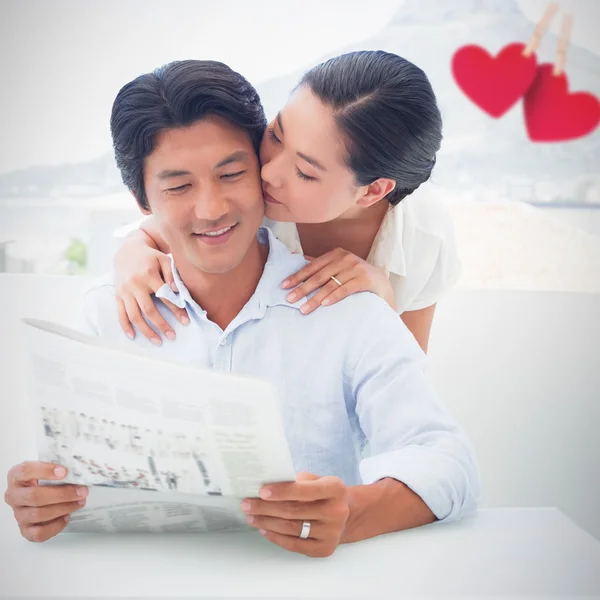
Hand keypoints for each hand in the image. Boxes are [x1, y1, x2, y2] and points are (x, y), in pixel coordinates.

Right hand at [4, 461, 88, 542]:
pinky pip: (39, 533)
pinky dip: (56, 526)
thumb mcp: (47, 469)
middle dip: (62, 494)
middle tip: (82, 491)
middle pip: (35, 496)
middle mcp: (13, 496)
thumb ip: (58, 468)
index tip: (64, 472)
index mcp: (16, 476)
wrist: (36, 495)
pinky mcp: (25, 530)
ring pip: (38, 514)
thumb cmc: (43, 480)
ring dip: (63, 508)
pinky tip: (67, 516)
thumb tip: (78, 471)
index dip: (45, 471)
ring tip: (79, 502)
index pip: (25, 471)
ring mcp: (18, 514)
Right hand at [114, 237, 189, 343]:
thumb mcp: (164, 259)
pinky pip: (120, 313)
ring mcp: (124, 291)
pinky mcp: (117, 295)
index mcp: (149, 275)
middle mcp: (135, 284)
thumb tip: (177, 291)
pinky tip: (133, 336)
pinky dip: (125, 326)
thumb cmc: (151, 257)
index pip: (165, 297)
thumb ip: (172, 274)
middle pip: (149, 310)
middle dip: (161, 325)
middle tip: (172, 336)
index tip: (186, 322)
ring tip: (157, 341)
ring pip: (134, 315)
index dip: (176, 310)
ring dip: (145, 331)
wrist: (127, 251)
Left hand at [241, 472, 349, 557]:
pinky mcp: (324, 549)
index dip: (282, 491)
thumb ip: (296, 481)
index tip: (261, 491)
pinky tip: (264, 529)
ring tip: (251, 516)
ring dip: (267, 522)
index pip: (305, 490)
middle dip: (266, 508)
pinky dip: (276, 537)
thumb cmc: (323, 493)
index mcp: (335, 489)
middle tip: (247, 504)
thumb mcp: (316, 479)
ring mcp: (332, 533)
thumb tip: (267, 484)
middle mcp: (337, 512)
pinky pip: (294, 545)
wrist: (347, 514)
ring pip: (292, 529)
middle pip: (294, 511)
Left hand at [281, 248, 395, 313]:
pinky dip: (334, 297)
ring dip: (315, 298)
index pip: (312, 266)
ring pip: (330, 284)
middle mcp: (346, 258)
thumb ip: (320, 265)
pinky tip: (324, 305)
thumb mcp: (339, 268)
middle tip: (289, 299)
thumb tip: (293, 257)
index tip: (284, 286)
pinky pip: (345, 289)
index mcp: (336, 254)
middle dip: (303, 289)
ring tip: (304, 309)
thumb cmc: (356, 278)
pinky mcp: (365, 279)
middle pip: (319, 276)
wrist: (383, 285)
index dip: (297, 276)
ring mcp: (356, 268)